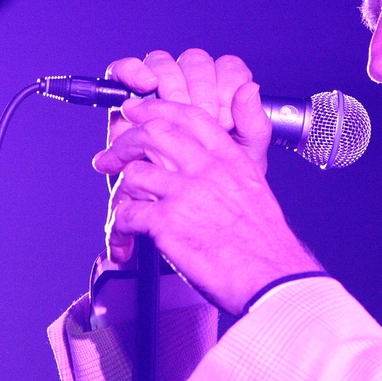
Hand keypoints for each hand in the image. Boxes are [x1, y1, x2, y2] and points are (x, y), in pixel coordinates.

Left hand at [93, 49, 320, 314]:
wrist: (272, 277)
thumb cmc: (266, 243)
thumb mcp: (258, 186)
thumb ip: (239, 154)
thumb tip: (244, 103)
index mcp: (231, 159)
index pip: (189, 116)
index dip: (155, 108)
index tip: (135, 111)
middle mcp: (208, 169)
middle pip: (153, 133)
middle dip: (124, 142)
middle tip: (109, 156)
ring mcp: (186, 193)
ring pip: (134, 173)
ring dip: (120, 191)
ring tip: (120, 206)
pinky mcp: (168, 222)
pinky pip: (128, 213)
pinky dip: (119, 227)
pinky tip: (125, 237)